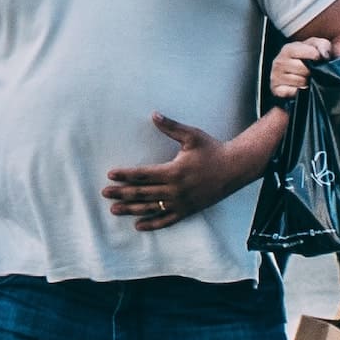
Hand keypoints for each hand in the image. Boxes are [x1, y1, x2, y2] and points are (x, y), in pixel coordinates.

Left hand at [103, 112, 255, 231]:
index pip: (143, 174)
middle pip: (143, 193)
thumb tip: (154, 114)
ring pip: (151, 208)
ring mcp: (182, 202)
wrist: (235, 169)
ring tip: (114, 209)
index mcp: (174, 171)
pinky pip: (167, 220)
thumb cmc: (212, 149)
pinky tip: (138, 225)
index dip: (126, 175)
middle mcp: (176, 189)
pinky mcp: (188, 210)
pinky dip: (152, 224)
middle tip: (105, 193)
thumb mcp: (192, 136)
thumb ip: (171, 126)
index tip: (110, 174)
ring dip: (131, 209)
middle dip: (122, 193)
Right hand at [267, 36, 333, 100]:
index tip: (319, 58)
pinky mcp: (277, 90)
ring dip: (307, 82)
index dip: (315, 56)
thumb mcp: (316, 46)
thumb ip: (322, 45)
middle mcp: (279, 62)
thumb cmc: (308, 56)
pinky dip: (300, 91)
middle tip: (313, 71)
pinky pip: (293, 92)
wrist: (301, 71)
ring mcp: (276, 76)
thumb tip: (323, 55)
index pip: (305, 52)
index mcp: (288, 49)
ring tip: (307, 78)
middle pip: (303, 69)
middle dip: (312, 71)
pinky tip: (301, 87)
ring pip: (300, 81)